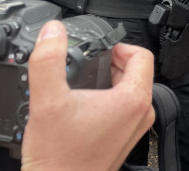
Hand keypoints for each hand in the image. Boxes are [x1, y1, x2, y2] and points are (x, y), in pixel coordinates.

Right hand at [22, 21, 154, 170]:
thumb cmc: (59, 157)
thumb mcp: (47, 100)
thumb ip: (48, 60)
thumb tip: (53, 31)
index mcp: (134, 99)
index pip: (142, 54)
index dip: (119, 45)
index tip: (100, 49)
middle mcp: (142, 113)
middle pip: (137, 71)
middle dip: (113, 62)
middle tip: (88, 64)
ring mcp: (135, 128)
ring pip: (131, 89)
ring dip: (111, 80)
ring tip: (85, 82)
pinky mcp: (125, 139)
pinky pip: (125, 108)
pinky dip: (109, 99)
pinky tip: (84, 105)